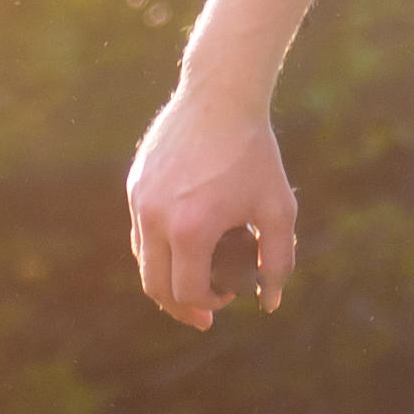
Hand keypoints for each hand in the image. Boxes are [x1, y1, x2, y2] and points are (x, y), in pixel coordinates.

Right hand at [126, 88, 296, 330]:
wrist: (220, 98)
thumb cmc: (255, 154)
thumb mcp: (278, 209)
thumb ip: (277, 260)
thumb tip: (268, 304)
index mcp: (190, 230)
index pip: (188, 291)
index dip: (208, 305)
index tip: (227, 299)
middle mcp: (156, 218)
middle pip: (155, 286)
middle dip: (179, 307)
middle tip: (202, 315)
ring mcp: (140, 201)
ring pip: (143, 260)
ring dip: (164, 281)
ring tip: (190, 286)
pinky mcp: (135, 185)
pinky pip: (139, 232)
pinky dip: (157, 251)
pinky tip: (181, 251)